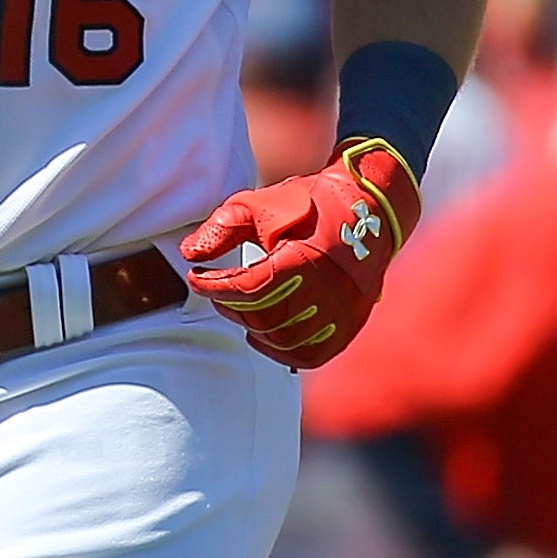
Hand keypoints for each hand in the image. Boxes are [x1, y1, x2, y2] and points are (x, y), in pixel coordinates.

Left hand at [180, 138, 420, 368]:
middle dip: (231, 305)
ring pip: (284, 339)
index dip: (214, 287)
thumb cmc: (309, 203)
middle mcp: (328, 291)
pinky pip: (311, 354)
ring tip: (240, 308)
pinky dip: (282, 350)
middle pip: (264, 317)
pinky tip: (264, 333)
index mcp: (305, 259)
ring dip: (253, 327)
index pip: (248, 288)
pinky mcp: (350, 324)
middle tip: (218, 291)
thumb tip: (189, 253)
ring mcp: (342, 312)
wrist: (367, 206)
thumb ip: (223, 229)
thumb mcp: (260, 204)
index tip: (195, 279)